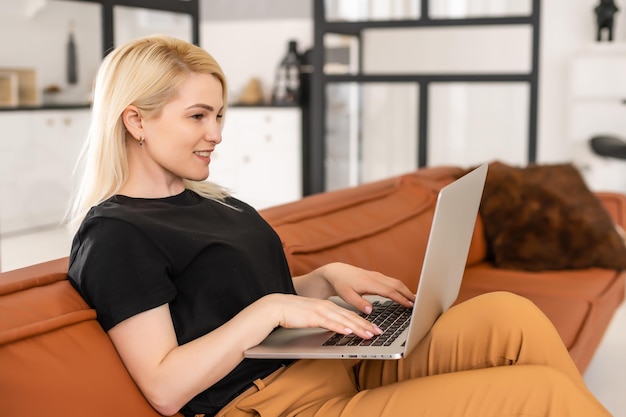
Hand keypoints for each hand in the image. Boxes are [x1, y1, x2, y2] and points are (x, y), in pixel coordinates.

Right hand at [264, 293, 382, 339]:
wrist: (275, 307)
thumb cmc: (292, 313)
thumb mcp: (312, 316)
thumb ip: (324, 320)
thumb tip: (336, 328)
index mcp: (327, 306)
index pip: (349, 314)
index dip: (363, 321)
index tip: (374, 328)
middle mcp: (326, 307)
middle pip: (350, 316)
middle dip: (366, 325)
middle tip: (379, 332)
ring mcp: (320, 311)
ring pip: (343, 319)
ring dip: (358, 327)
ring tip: (369, 334)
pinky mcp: (312, 316)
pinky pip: (329, 322)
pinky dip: (340, 327)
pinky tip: (349, 331)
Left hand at [300, 262, 414, 314]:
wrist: (337, 272)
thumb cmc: (341, 284)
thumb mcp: (347, 296)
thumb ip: (358, 303)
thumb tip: (370, 311)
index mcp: (369, 283)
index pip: (390, 291)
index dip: (401, 299)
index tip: (410, 306)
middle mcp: (375, 277)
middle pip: (397, 285)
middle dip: (408, 294)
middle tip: (418, 304)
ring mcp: (377, 275)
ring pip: (395, 282)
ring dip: (406, 290)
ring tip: (414, 300)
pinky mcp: (376, 276)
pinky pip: (392, 281)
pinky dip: (400, 287)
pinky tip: (403, 293)